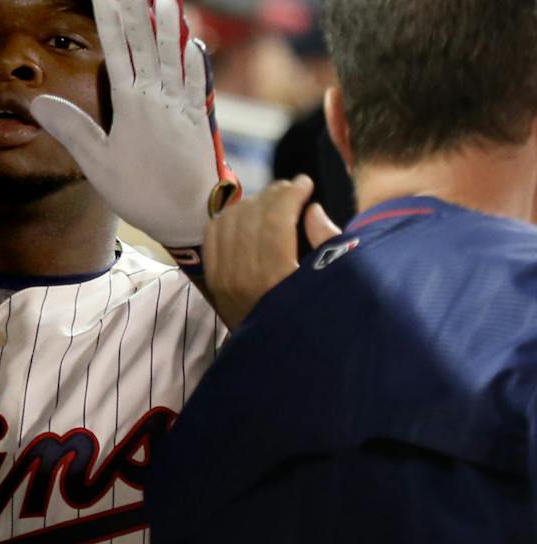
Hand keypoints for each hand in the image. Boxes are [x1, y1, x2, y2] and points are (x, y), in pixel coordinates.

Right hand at [30, 0, 231, 247]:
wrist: (197, 215)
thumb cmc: (142, 193)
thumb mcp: (98, 165)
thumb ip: (72, 129)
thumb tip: (38, 100)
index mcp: (131, 106)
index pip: (117, 53)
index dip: (109, 21)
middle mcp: (158, 98)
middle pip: (146, 46)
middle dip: (137, 11)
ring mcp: (182, 106)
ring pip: (174, 57)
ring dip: (170, 25)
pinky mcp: (198, 120)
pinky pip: (196, 81)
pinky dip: (194, 59)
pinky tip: (195, 44)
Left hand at [202, 175, 341, 328]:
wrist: (276, 360)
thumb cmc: (315, 322)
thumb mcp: (332, 286)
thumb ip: (326, 245)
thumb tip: (311, 209)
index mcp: (275, 278)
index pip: (276, 220)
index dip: (291, 194)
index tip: (306, 183)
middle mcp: (242, 276)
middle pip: (251, 216)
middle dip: (274, 194)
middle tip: (292, 188)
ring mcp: (222, 279)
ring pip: (228, 220)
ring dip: (251, 202)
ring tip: (273, 200)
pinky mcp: (212, 281)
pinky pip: (212, 234)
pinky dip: (229, 217)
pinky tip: (247, 214)